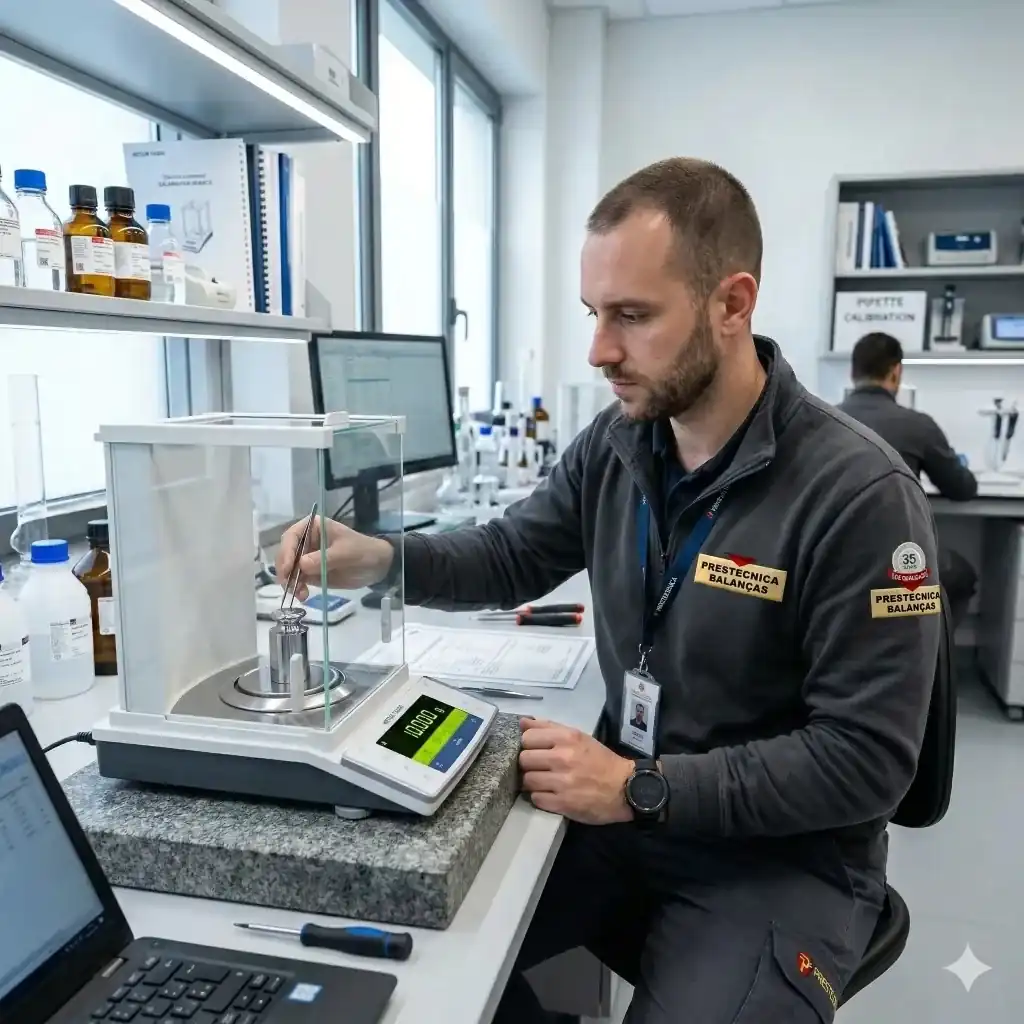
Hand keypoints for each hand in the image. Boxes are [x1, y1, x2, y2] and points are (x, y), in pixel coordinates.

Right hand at [275, 515, 393, 599]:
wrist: (377, 566)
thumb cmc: (363, 551)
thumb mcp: (346, 553)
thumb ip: (324, 558)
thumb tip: (301, 565)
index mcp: (313, 527)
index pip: (291, 537)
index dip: (286, 552)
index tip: (288, 568)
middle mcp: (306, 540)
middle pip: (285, 554)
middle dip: (285, 570)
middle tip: (289, 585)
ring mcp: (306, 557)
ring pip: (288, 569)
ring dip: (290, 582)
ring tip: (301, 594)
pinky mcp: (310, 572)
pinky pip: (297, 580)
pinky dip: (297, 588)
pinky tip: (304, 596)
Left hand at [518, 718, 633, 824]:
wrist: (625, 788)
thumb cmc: (601, 761)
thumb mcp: (579, 737)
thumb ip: (549, 728)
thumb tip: (522, 722)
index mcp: (567, 738)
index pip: (527, 738)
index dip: (529, 745)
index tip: (536, 750)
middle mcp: (562, 758)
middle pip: (524, 759)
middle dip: (529, 764)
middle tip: (540, 768)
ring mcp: (562, 782)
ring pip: (527, 780)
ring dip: (534, 782)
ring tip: (545, 782)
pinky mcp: (563, 804)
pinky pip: (536, 799)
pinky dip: (541, 798)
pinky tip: (551, 795)